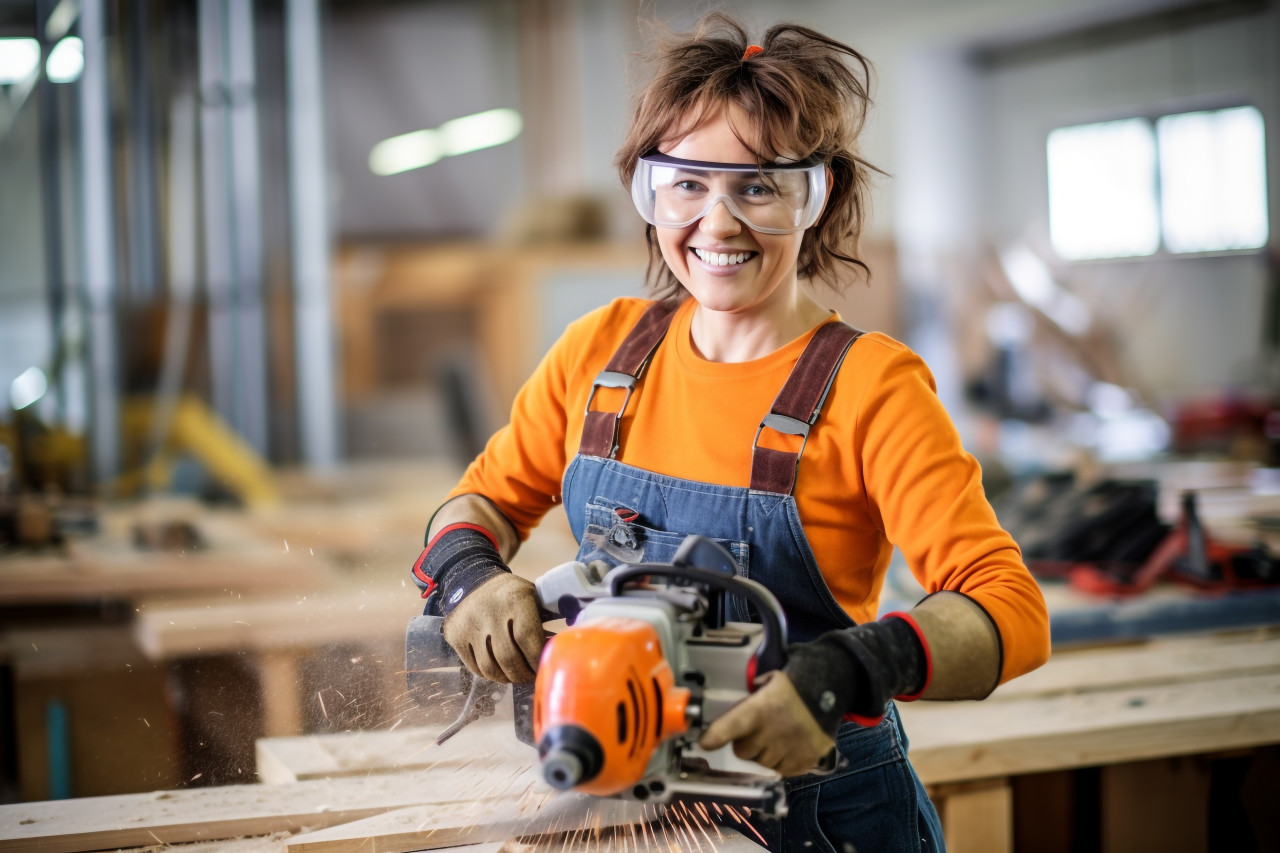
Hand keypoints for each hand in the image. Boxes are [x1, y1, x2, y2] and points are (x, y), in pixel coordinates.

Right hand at [443, 572, 544, 682]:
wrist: (471, 581)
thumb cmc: (510, 594)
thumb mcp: (532, 595)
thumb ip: (548, 616)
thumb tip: (562, 644)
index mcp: (515, 600)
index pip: (527, 638)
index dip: (537, 659)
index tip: (544, 666)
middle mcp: (491, 613)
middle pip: (508, 657)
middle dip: (523, 673)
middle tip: (531, 676)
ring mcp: (470, 626)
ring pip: (490, 667)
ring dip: (507, 678)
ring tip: (516, 675)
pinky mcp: (456, 637)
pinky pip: (475, 667)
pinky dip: (490, 675)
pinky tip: (500, 671)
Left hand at [698, 671, 834, 777]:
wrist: (830, 692)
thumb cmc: (795, 686)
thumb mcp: (769, 681)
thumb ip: (751, 697)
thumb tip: (736, 709)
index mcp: (759, 709)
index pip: (729, 727)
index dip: (715, 736)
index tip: (706, 743)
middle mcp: (772, 732)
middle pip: (743, 751)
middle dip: (746, 743)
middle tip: (756, 732)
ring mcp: (788, 749)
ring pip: (762, 763)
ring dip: (764, 753)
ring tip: (776, 737)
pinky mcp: (803, 761)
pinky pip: (781, 770)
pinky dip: (782, 761)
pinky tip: (787, 746)